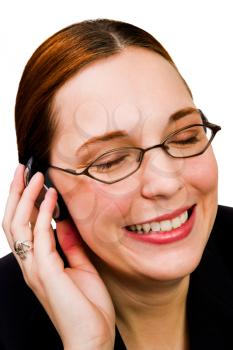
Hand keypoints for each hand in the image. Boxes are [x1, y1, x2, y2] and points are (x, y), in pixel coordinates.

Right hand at [2, 164, 115, 349]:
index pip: (23, 226)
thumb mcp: (81, 268)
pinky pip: (40, 237)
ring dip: (26, 198)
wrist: (91, 339)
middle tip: (22, 169)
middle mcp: (31, 264)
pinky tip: (51, 198)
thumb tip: (65, 223)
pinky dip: (43, 214)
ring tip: (35, 176)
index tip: (32, 180)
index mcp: (38, 263)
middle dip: (16, 194)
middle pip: (13, 222)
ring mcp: (35, 269)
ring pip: (19, 226)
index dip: (24, 202)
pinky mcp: (45, 273)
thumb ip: (70, 246)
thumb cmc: (86, 307)